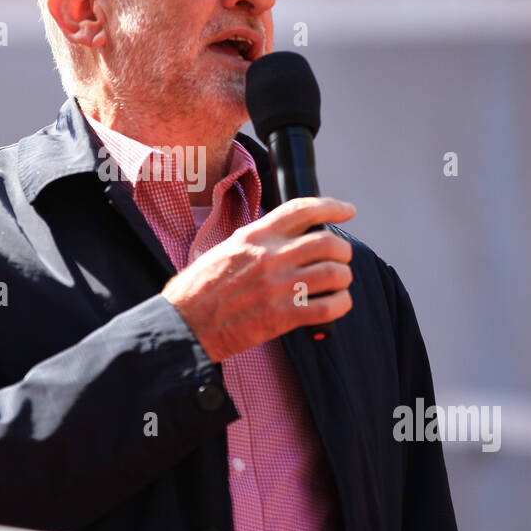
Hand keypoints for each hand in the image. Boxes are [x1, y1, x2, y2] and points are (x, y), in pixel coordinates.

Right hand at [161, 196, 355, 361]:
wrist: (184, 324)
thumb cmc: (199, 289)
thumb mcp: (225, 249)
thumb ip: (256, 241)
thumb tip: (285, 238)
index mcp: (254, 236)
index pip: (302, 210)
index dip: (331, 206)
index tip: (347, 210)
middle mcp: (270, 257)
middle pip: (328, 242)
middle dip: (342, 250)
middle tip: (341, 258)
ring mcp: (278, 287)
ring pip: (335, 273)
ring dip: (343, 278)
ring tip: (336, 284)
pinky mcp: (283, 317)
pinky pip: (329, 307)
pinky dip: (340, 305)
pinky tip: (334, 305)